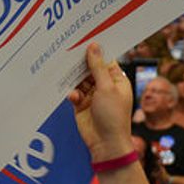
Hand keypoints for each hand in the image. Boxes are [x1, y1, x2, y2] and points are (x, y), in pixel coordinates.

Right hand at [68, 43, 133, 162]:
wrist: (105, 143)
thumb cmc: (113, 116)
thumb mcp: (106, 87)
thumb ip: (97, 67)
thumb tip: (94, 46)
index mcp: (117, 80)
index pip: (106, 61)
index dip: (96, 51)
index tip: (84, 39)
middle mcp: (105, 86)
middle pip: (90, 69)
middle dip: (81, 64)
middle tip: (69, 52)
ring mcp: (92, 96)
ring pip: (80, 80)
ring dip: (74, 79)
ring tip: (66, 72)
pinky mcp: (81, 105)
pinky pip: (74, 93)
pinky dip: (72, 93)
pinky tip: (73, 96)